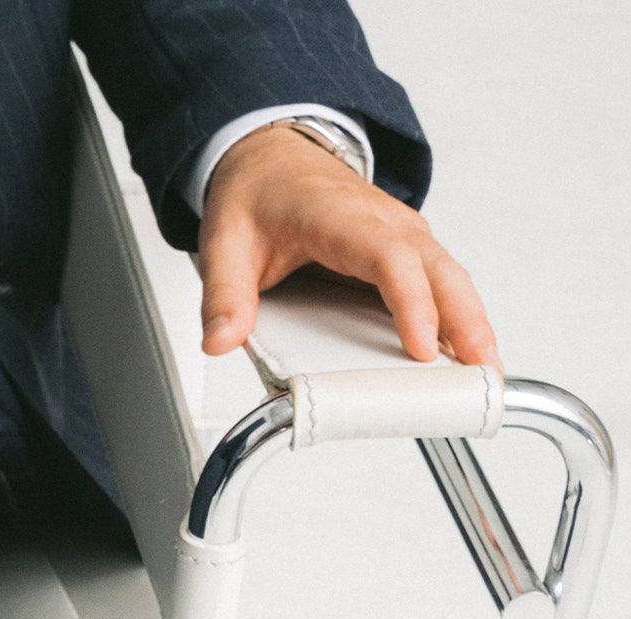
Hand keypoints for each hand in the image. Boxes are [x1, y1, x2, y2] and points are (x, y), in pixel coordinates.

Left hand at [197, 120, 497, 366]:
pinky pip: (441, 282)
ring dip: (472, 321)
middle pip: (438, 269)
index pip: (389, 258)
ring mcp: (402, 234)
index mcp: (342, 218)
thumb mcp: (225, 243)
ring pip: (449, 276)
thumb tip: (219, 341)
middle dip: (465, 320)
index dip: (411, 303)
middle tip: (483, 370)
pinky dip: (459, 315)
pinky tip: (466, 353)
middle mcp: (385, 222)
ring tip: (488, 372)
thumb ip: (222, 296)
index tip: (422, 347)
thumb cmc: (257, 197)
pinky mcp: (405, 249)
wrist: (272, 157)